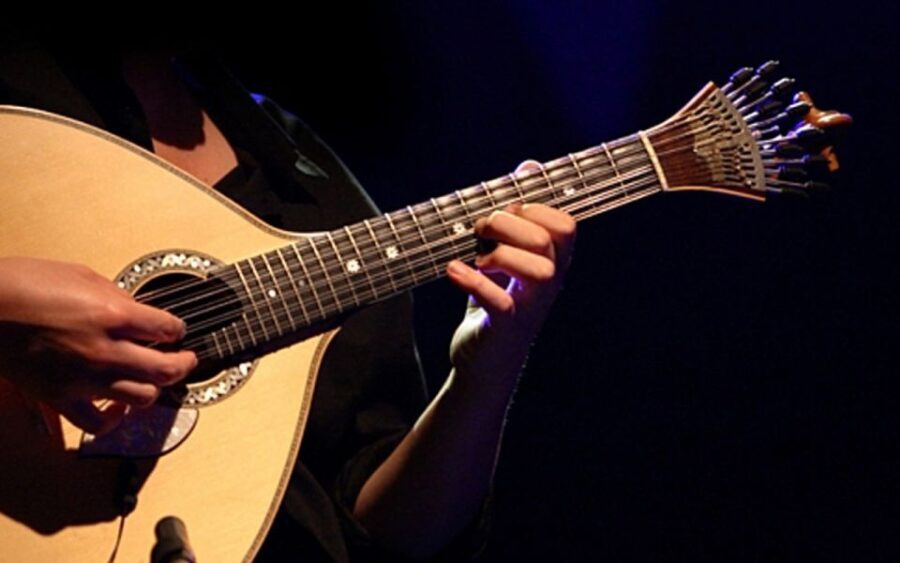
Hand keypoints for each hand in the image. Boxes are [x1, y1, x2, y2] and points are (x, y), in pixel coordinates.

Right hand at [0, 257, 196, 433]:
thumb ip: (118, 297)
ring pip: (143, 397)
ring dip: (154, 388)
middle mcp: (105, 350)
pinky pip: (99, 423)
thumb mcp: (82, 275)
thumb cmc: (24, 284)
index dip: (178, 330)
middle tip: (186, 360)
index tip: (176, 331)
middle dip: (184, 364)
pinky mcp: (61, 398)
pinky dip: (114, 420)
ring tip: (155, 380)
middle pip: (167, 370)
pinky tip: (119, 409)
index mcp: (113, 314)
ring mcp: (84, 378)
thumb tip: (139, 310)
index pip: (169, 329)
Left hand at [446, 161, 575, 391]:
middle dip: (508, 223)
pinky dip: (473, 281)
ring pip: (540, 270)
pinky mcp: (507, 329)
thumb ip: (517, 214)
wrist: (483, 362)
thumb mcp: (506, 255)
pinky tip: (453, 270)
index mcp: (553, 263)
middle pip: (549, 240)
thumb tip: (530, 165)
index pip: (566, 225)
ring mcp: (531, 308)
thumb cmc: (495, 303)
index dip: (535, 208)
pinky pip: (501, 301)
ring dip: (500, 253)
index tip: (505, 212)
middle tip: (479, 229)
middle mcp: (549, 285)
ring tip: (476, 256)